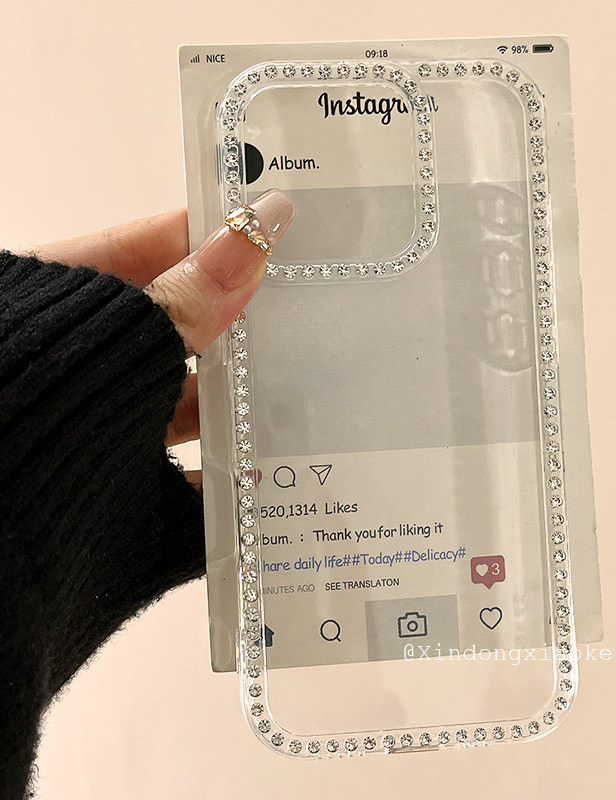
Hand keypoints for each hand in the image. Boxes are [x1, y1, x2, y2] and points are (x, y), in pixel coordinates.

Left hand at [32, 190, 294, 482]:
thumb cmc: (12, 420)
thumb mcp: (96, 344)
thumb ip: (179, 299)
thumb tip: (254, 227)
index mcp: (61, 309)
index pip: (148, 250)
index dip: (211, 234)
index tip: (278, 226)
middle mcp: (88, 368)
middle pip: (182, 332)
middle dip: (244, 320)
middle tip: (317, 303)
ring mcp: (110, 435)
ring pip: (192, 409)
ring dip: (244, 404)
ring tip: (314, 385)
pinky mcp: (130, 504)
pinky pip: (192, 488)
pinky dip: (231, 486)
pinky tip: (272, 475)